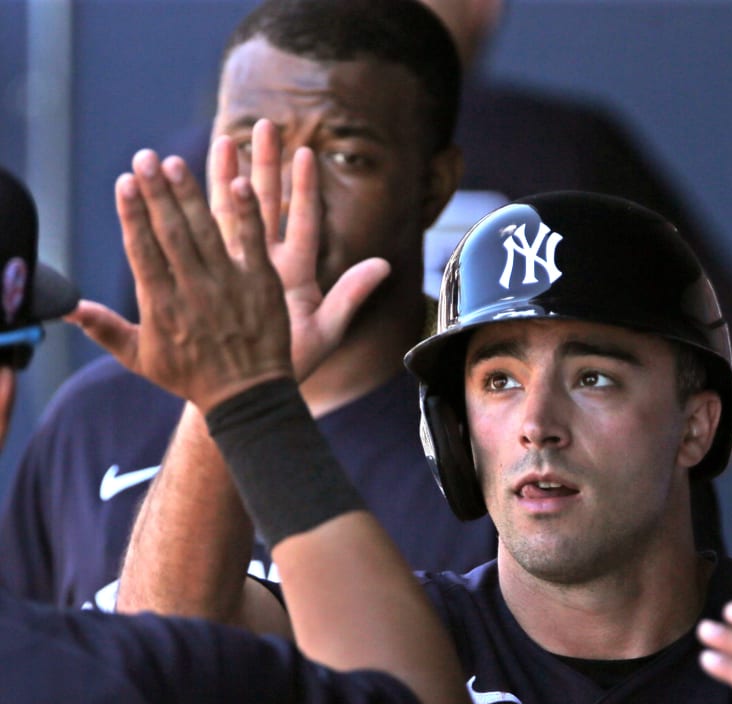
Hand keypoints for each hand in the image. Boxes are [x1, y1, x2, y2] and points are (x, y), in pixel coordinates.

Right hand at [68, 150, 291, 410]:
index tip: (125, 183)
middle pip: (171, 233)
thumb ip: (108, 331)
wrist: (248, 399)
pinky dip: (247, 214)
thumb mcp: (144, 360)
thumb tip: (70, 310)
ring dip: (191, 195)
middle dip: (157, 193)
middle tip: (145, 158)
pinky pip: (254, 244)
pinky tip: (240, 183)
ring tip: (176, 164)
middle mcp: (195, 292)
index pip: (143, 251)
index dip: (132, 215)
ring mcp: (230, 287)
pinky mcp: (263, 287)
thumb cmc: (194, 379)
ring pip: (207, 232)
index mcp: (162, 307)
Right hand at [208, 120, 389, 382]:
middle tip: (264, 126)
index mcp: (295, 275)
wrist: (252, 390)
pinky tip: (186, 181)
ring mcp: (241, 268)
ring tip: (225, 140)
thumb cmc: (290, 362)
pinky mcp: (217, 278)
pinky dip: (200, 211)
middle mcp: (269, 265)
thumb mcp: (326, 330)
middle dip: (266, 167)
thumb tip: (385, 265)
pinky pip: (207, 238)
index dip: (304, 189)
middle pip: (267, 207)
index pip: (302, 222)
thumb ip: (352, 296)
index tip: (306, 153)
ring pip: (234, 215)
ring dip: (228, 178)